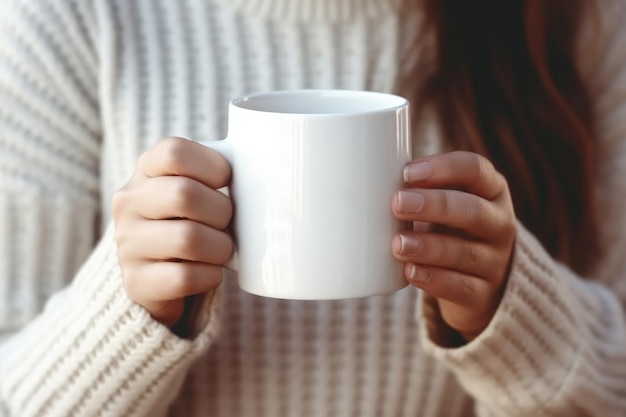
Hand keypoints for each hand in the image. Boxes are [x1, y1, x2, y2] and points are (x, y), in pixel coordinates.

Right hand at [113, 137, 233, 332]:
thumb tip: (262, 171)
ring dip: (220, 248)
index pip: (175, 152)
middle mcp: (129, 203)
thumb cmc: (194, 221)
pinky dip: (210, 277)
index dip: (213, 167)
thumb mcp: (197, 189)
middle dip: (221, 212)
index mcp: (146, 170)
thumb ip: (218, 174)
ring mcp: (127, 243)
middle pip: (185, 194)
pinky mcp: (136, 282)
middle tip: (227, 223)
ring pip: (188, 239)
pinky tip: (209, 273)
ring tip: (221, 250)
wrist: (160, 276)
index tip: (226, 182)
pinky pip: (185, 278)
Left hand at [391, 151, 515, 341]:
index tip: (408, 172)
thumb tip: (366, 177)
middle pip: (473, 210)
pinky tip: (410, 272)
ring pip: (465, 252)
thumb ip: (419, 191)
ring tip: (397, 243)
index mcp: (491, 191)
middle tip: (397, 203)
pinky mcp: (482, 295)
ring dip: (428, 246)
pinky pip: (460, 287)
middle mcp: (499, 224)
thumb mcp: (445, 205)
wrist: (479, 285)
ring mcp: (494, 262)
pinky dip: (433, 279)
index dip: (444, 168)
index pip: (476, 169)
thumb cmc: (450, 230)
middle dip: (434, 205)